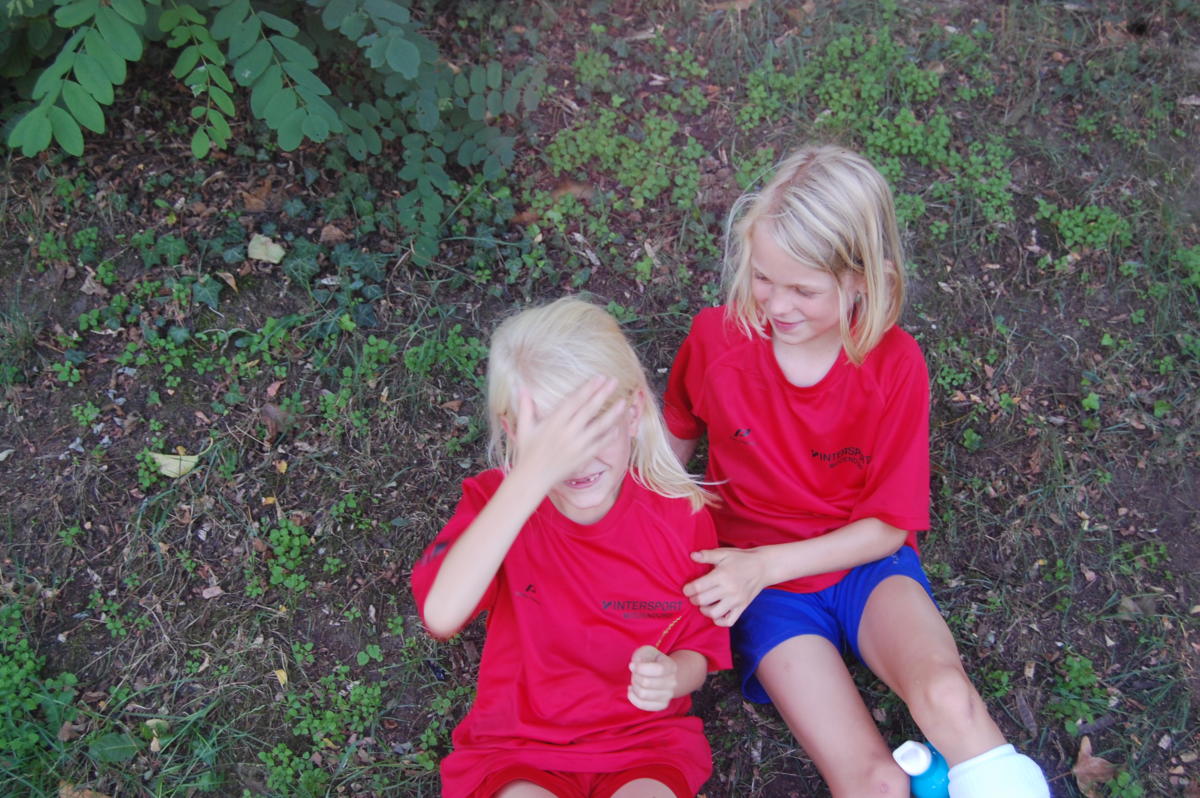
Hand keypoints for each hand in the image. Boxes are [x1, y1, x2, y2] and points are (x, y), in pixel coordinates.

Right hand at [510, 376, 625, 488]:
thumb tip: (521, 387)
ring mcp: (578, 445)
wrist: (533, 478)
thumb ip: (525, 407)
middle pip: (590, 410)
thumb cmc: (527, 452)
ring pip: (600, 427)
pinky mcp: (584, 457)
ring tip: (623, 402)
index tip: (599, 378)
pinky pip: (601, 444)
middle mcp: (568, 432)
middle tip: (614, 381)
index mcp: (554, 422)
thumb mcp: (524, 428)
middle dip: (603, 394)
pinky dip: (610, 436)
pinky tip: (618, 427)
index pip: (575, 401)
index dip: (588, 389)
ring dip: (613, 414)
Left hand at [627, 645, 676, 711]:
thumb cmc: (650, 660)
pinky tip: (632, 690)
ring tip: (635, 681)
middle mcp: (673, 682)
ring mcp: (668, 695)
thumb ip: (640, 656)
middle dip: (635, 677)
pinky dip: (633, 697)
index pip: (658, 670)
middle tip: (635, 674)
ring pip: (643, 694)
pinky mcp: (662, 705)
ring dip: (634, 686)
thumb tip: (634, 666)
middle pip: (646, 683)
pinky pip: (643, 705)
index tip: (632, 665)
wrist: (659, 673)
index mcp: (671, 666)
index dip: (641, 668)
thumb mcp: (646, 652)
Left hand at [683, 547, 766, 626]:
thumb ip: (707, 555)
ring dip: (704, 610)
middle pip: (703, 601)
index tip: (687, 588)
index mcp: (722, 575)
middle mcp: (729, 590)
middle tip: (693, 595)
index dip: (688, 589)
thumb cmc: (741, 559)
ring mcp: (736, 601)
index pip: (698, 587)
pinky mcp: (742, 608)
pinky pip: (728, 621)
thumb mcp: (724, 553)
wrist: (763, 567)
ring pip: (714, 613)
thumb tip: (692, 555)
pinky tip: (715, 612)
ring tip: (703, 603)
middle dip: (693, 599)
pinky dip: (719, 620)